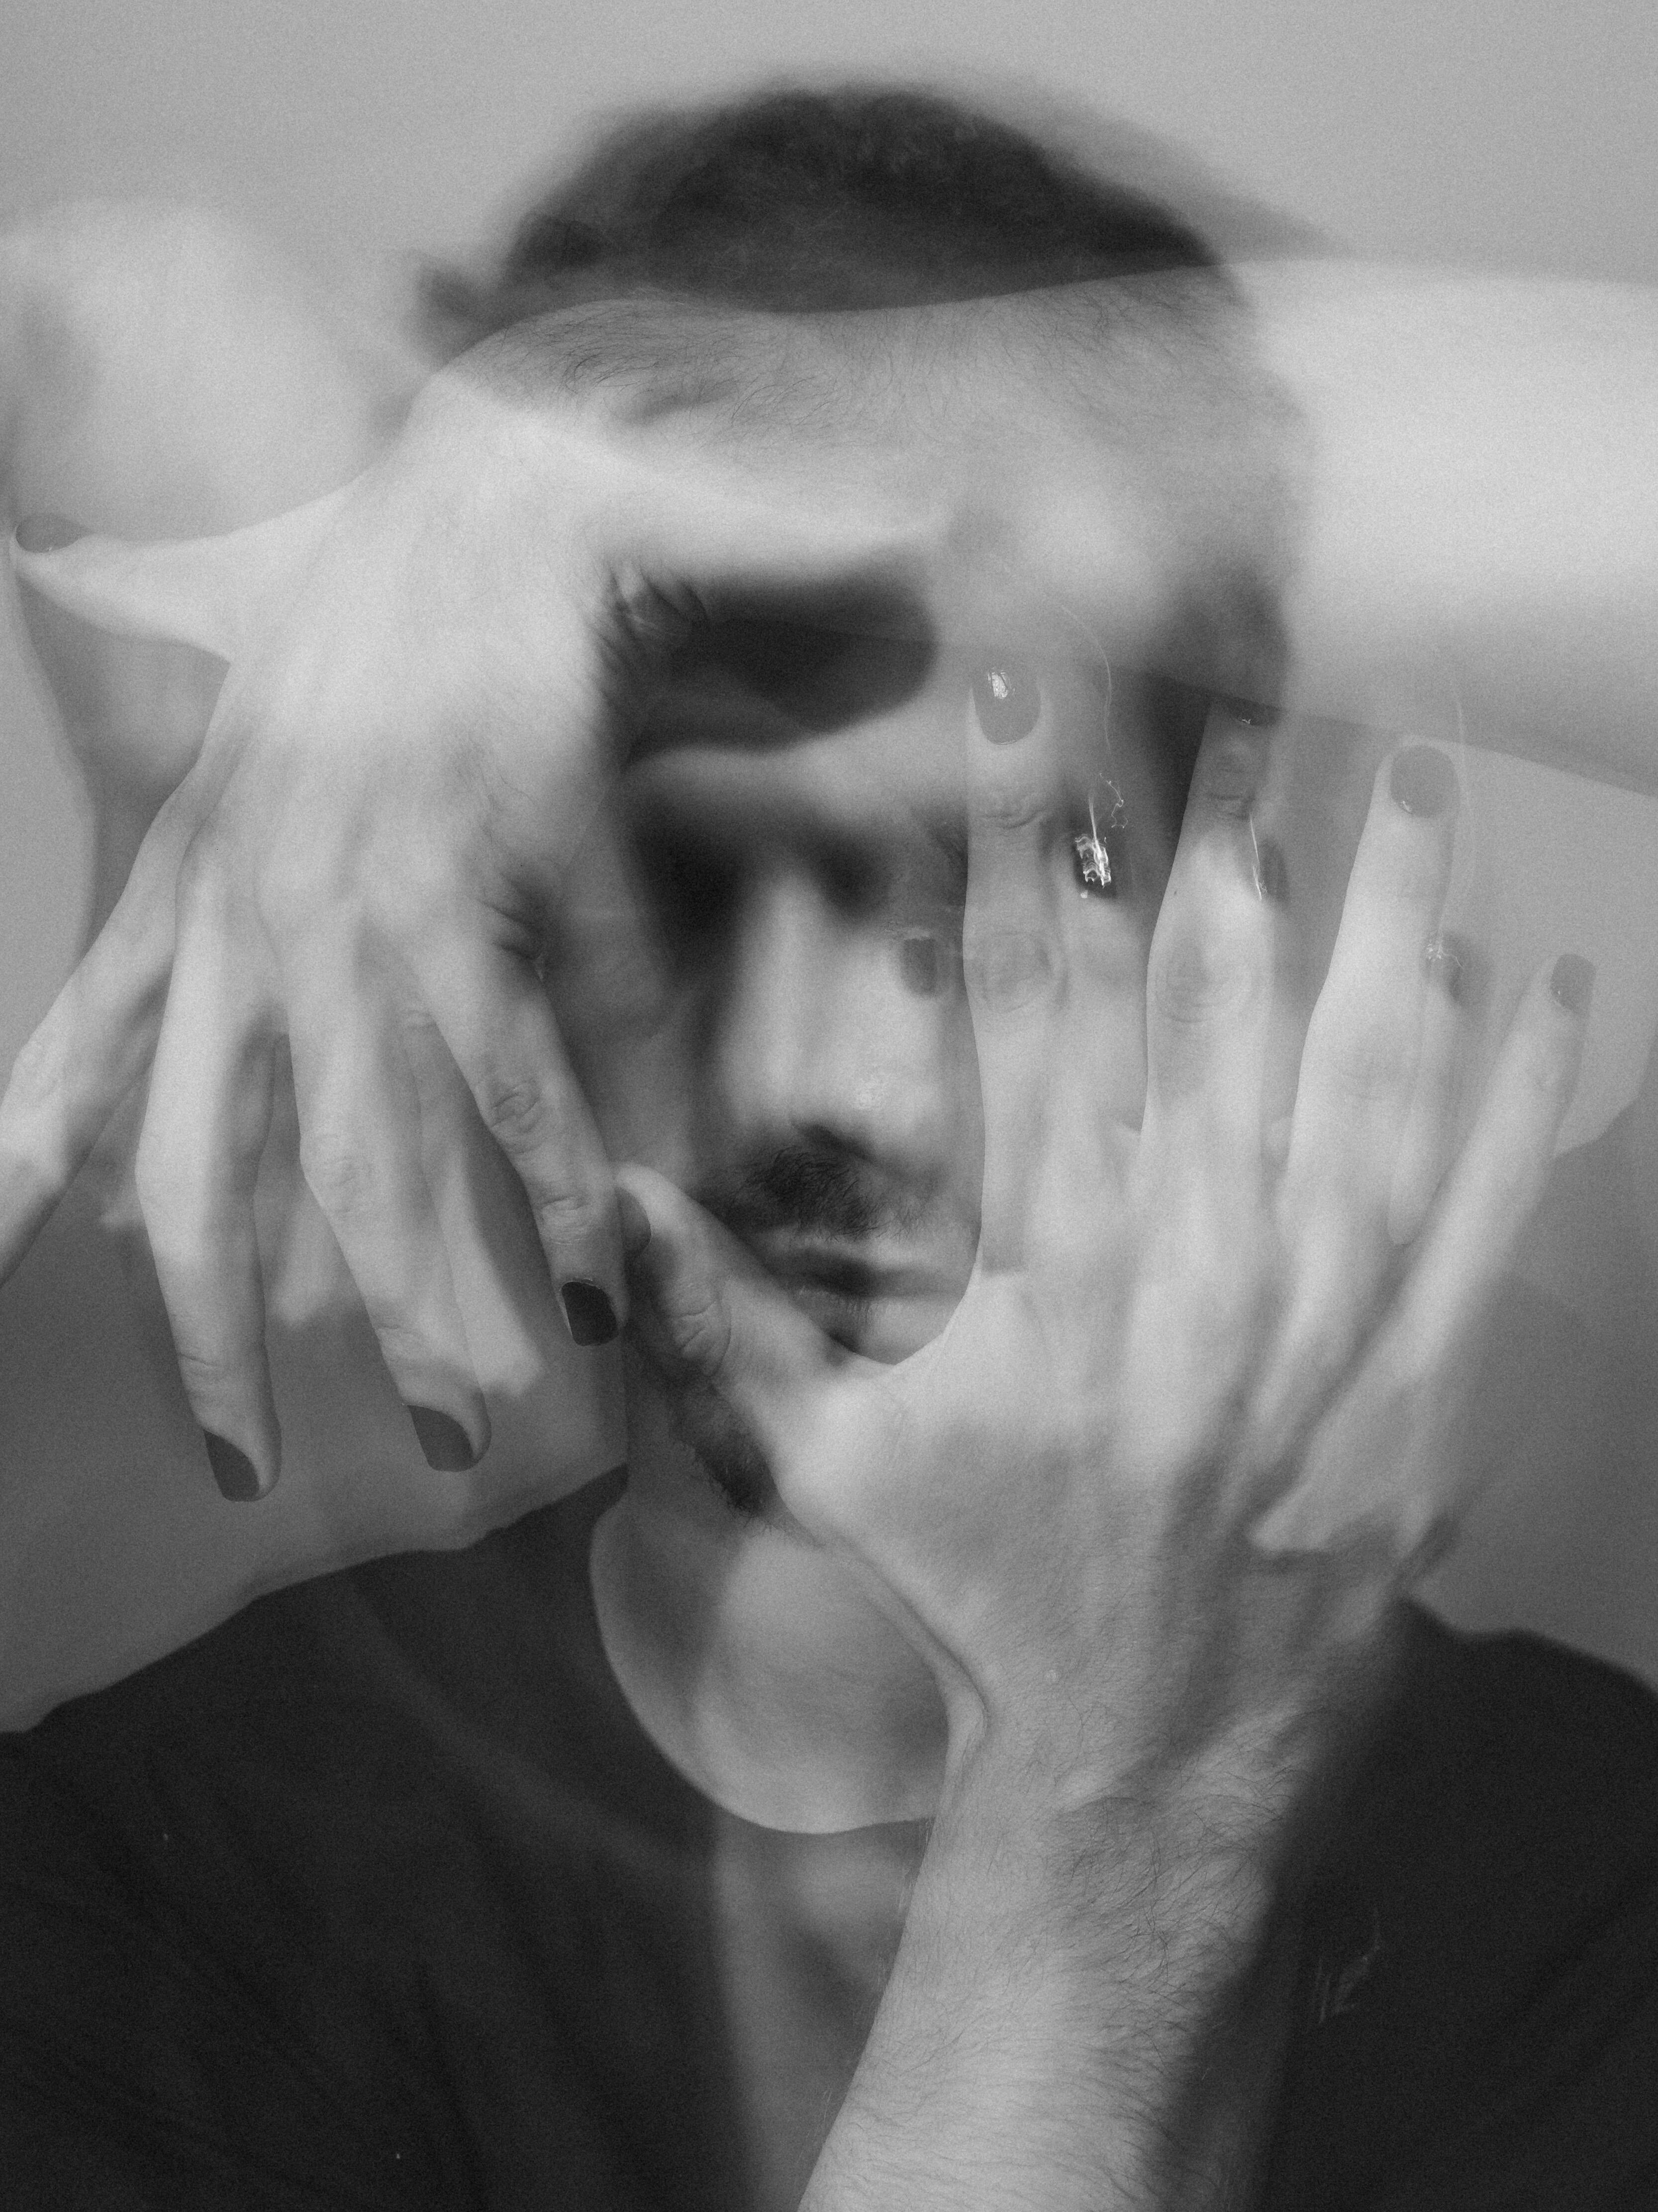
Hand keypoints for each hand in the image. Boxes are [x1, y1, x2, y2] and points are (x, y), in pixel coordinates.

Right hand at [2, 312, 927, 1493]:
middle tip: (462, 1445)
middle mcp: (346, 881)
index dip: (582, 1188)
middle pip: (362, 1143)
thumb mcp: (696, 577)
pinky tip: (16, 1246)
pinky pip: (93, 1024)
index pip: (549, 1048)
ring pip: (208, 1134)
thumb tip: (952, 579)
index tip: (618, 1316)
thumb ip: (826, 635)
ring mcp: (243, 897)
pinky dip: (43, 1134)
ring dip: (224, 1302)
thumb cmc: (568, 538)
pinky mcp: (184, 886)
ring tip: (241, 1453)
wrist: (403, 459)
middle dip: (408, 1306)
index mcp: (484, 820)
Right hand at [619, 694, 1589, 1854]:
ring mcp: (1321, 1330)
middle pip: (1216, 1009)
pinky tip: (1550, 980)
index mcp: (1050, 1272)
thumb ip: (720, 1319)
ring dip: (1391, 918)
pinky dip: (1522, 1099)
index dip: (1031, 857)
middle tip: (1252, 692)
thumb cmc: (983, 1601)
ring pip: (1367, 1082)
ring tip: (1417, 778)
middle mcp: (1191, 1275)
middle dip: (1229, 837)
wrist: (1141, 1765)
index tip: (1039, 728)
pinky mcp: (1418, 1395)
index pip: (1041, 1014)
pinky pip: (1485, 1219)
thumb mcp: (824, 1467)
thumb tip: (618, 1191)